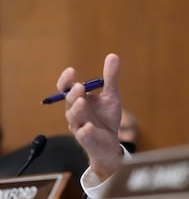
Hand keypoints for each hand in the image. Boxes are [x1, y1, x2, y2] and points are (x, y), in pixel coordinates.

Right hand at [60, 53, 122, 180]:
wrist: (111, 143)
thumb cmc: (106, 118)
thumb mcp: (111, 96)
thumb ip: (110, 78)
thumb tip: (112, 55)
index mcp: (78, 100)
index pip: (66, 89)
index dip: (66, 80)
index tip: (71, 71)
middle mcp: (75, 113)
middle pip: (69, 102)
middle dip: (73, 94)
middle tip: (79, 87)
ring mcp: (80, 126)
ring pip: (73, 118)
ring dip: (76, 110)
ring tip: (82, 101)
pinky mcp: (87, 140)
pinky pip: (83, 136)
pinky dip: (85, 131)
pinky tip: (89, 127)